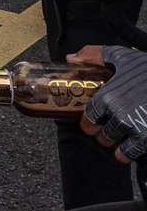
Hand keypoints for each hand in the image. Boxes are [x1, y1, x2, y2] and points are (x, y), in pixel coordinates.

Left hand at [74, 44, 146, 162]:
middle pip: (103, 137)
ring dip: (119, 147)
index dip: (89, 123)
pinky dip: (132, 154)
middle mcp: (120, 117)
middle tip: (110, 130)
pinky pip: (135, 155)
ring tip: (122, 139)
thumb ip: (93, 56)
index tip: (93, 123)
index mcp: (108, 97)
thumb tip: (71, 59)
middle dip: (105, 135)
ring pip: (119, 150)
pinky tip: (134, 147)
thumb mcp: (120, 56)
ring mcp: (138, 130)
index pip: (89, 120)